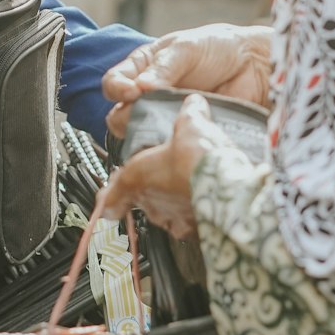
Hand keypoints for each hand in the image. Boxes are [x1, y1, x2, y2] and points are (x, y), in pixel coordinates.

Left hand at [101, 93, 216, 239]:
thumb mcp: (192, 125)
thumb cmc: (200, 160)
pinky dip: (195, 213)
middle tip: (169, 174)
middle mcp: (150, 203)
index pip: (113, 194)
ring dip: (174, 201)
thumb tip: (194, 103)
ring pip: (166, 212)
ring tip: (191, 185)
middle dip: (153, 188)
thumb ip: (189, 113)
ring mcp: (171, 219)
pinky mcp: (194, 231)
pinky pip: (189, 223)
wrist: (229, 190)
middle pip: (143, 199)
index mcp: (138, 176)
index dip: (109, 198)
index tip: (105, 204)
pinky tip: (208, 200)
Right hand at [103, 23, 271, 137]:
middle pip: (120, 116)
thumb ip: (163, 67)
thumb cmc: (218, 48)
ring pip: (142, 137)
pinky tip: (181, 141)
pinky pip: (170, 149)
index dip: (117, 89)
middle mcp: (149, 97)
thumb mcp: (186, 48)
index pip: (114, 83)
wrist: (255, 66)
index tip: (131, 92)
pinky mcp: (186, 137)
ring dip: (148, 136)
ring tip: (166, 128)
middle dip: (127, 118)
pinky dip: (171, 148)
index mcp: (142, 69)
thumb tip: (141, 86)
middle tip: (146, 113)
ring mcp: (167, 119)